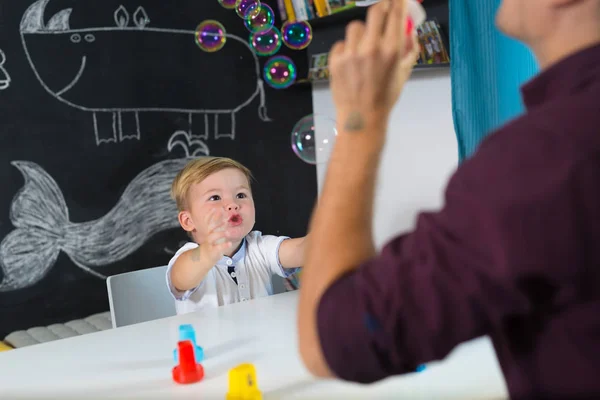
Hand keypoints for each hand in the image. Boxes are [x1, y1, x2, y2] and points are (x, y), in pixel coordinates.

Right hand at [192, 208, 232, 264]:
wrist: (204, 257)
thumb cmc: (212, 244)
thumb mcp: (215, 233)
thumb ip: (220, 225)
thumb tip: (226, 214)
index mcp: (210, 231)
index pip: (209, 221)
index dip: (211, 214)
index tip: (216, 208)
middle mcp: (208, 236)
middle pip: (211, 227)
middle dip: (217, 221)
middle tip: (227, 217)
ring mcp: (210, 244)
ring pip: (212, 237)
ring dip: (220, 233)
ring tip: (228, 232)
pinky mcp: (213, 252)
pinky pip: (217, 249)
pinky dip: (223, 246)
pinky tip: (230, 243)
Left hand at [329, 0, 419, 128]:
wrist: (361, 117)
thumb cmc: (385, 96)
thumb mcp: (404, 73)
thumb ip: (409, 48)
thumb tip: (409, 29)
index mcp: (392, 50)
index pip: (396, 12)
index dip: (398, 1)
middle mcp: (371, 48)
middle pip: (375, 10)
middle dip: (381, 8)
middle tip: (382, 12)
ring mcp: (351, 53)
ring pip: (355, 26)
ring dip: (362, 32)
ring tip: (363, 47)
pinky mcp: (335, 60)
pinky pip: (342, 43)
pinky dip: (347, 49)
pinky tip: (351, 61)